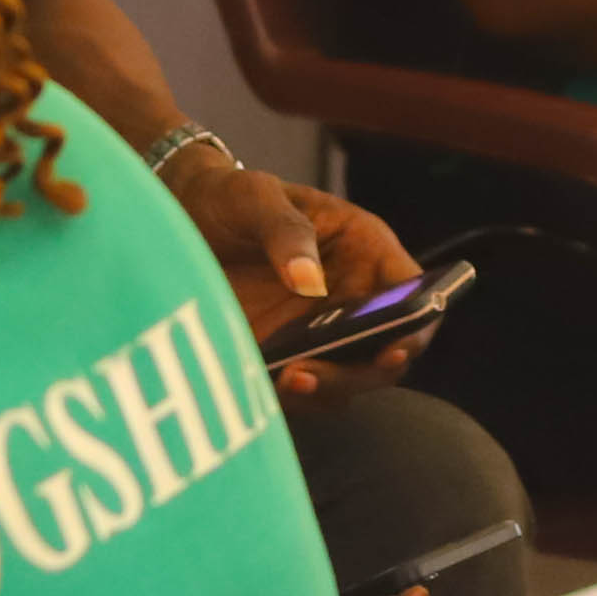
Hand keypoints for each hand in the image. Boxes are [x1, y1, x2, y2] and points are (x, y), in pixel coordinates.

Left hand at [180, 159, 428, 393]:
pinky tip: (261, 386)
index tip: (395, 346)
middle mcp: (351, 297)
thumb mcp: (253, 196)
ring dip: (326, 389)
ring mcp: (317, 332)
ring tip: (286, 380)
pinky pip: (300, 392)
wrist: (179, 218)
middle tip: (316, 373)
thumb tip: (309, 281)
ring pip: (346, 380)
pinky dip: (289, 399)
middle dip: (362, 372)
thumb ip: (285, 230)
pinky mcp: (281, 357)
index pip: (412, 291)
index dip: (417, 324)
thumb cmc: (229, 196)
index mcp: (363, 249)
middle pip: (385, 350)